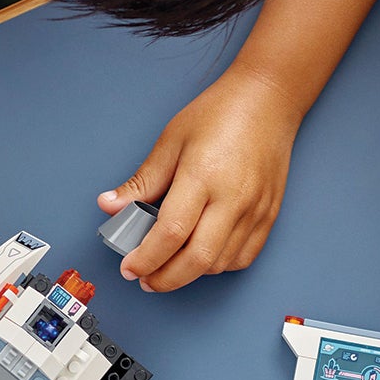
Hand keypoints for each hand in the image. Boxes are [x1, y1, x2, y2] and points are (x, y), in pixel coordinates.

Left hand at [97, 64, 302, 290]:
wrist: (268, 100)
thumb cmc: (219, 114)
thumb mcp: (171, 141)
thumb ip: (142, 181)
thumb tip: (110, 206)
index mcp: (202, 175)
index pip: (170, 233)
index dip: (146, 259)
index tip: (129, 268)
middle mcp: (232, 198)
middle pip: (197, 259)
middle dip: (165, 279)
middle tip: (146, 280)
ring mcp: (255, 209)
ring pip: (219, 264)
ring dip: (189, 275)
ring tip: (168, 268)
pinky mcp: (269, 215)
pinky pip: (243, 258)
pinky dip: (218, 266)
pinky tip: (200, 258)